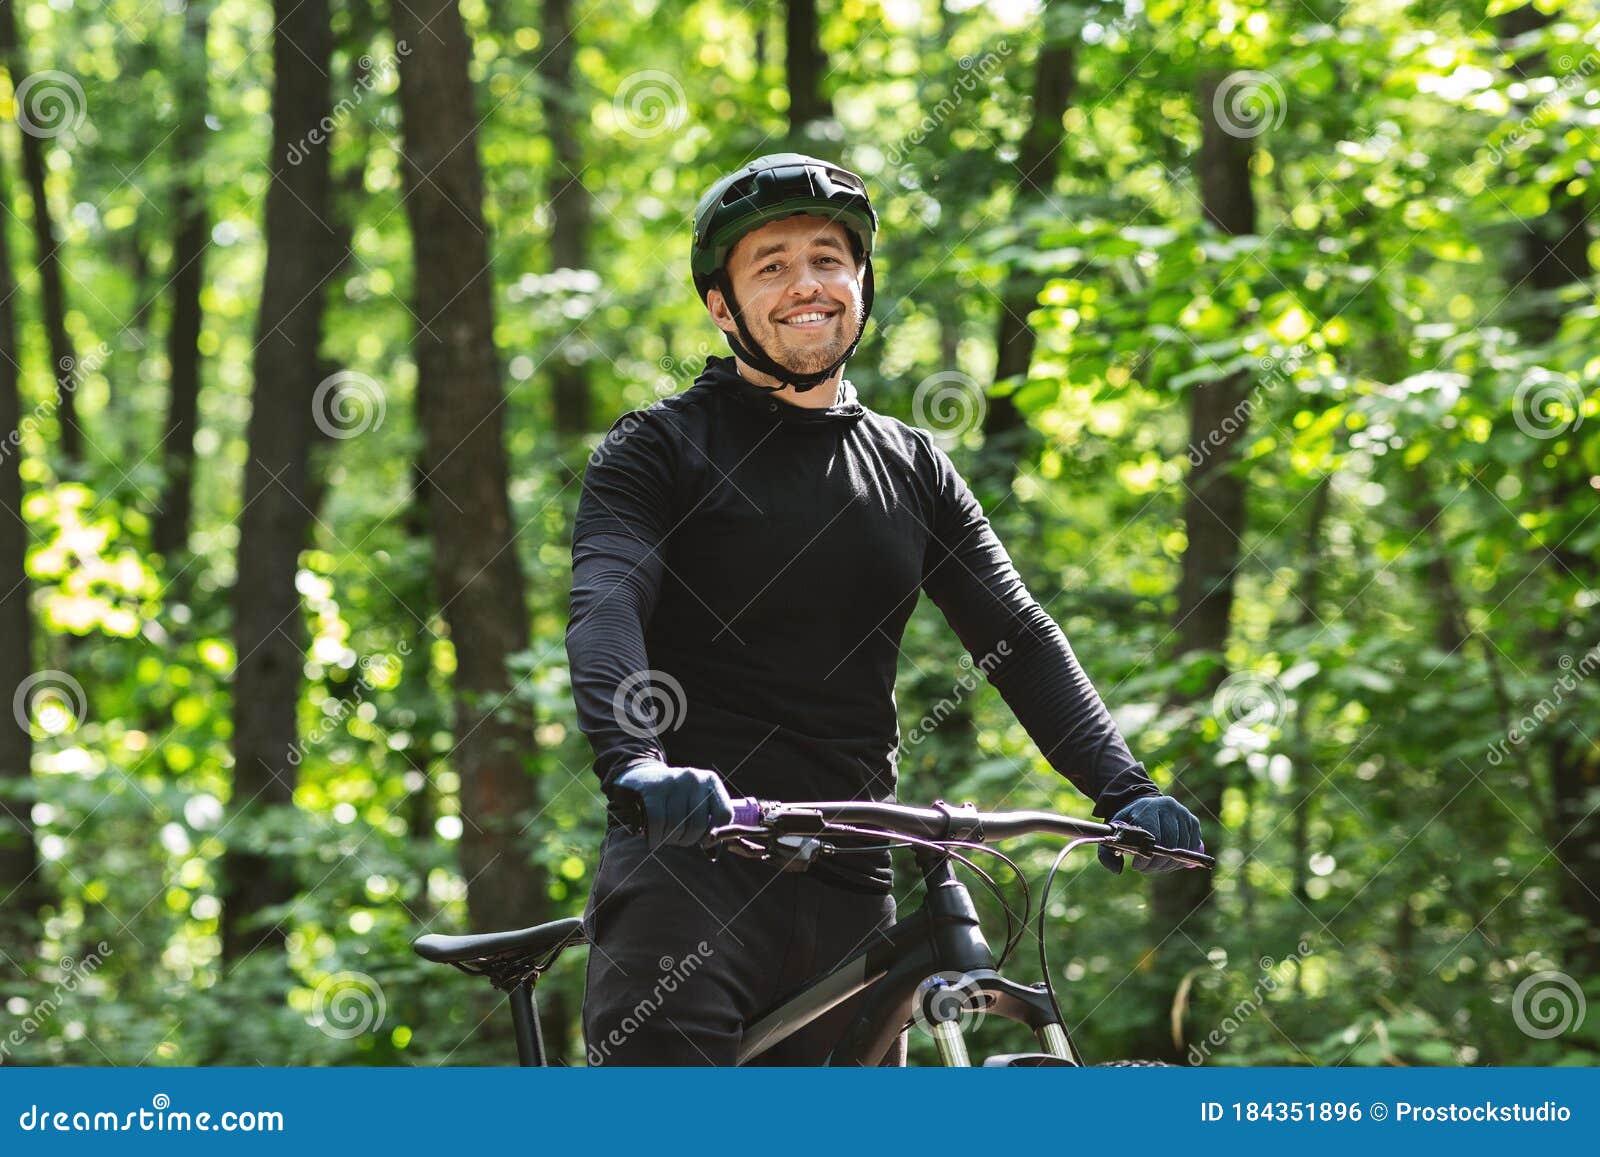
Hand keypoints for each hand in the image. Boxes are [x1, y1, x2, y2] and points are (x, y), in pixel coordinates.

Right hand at [611, 760, 734, 849]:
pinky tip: (653, 840)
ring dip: (670, 840)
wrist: (642, 776)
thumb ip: (709, 822)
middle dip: (688, 840)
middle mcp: (694, 778)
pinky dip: (656, 838)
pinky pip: (658, 823)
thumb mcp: (696, 801)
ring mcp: (673, 782)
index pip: (724, 814)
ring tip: (666, 838)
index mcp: (710, 780)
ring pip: (677, 826)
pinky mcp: (653, 790)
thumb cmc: (675, 798)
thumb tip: (713, 854)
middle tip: (679, 840)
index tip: (703, 840)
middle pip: (699, 824)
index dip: (715, 834)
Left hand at [1098, 795, 1201, 873]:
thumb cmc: (1128, 822)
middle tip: (1146, 869)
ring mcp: (1183, 814)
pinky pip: (1192, 848)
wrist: (1143, 805)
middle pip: (1170, 844)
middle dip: (1157, 863)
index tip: (1136, 865)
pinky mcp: (1193, 822)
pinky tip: (1168, 861)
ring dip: (1169, 864)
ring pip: (1182, 848)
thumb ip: (1107, 852)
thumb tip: (1118, 870)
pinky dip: (1181, 860)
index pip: (1153, 836)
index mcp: (1148, 807)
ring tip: (1156, 865)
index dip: (1146, 856)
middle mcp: (1169, 807)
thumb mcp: (1113, 833)